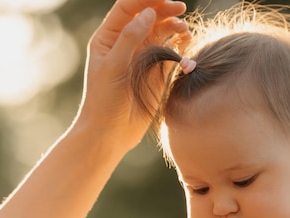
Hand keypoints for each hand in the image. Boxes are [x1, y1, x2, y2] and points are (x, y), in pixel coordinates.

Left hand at [76, 0, 189, 150]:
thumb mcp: (114, 66)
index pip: (127, 7)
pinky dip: (179, 45)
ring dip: (173, 27)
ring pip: (161, 32)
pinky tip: (185, 43)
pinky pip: (170, 52)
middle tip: (181, 8)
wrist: (110, 133)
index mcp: (108, 38)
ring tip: (184, 31)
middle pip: (147, 16)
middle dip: (164, 9)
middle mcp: (125, 44)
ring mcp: (141, 57)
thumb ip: (130, 38)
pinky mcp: (155, 72)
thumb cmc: (104, 101)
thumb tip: (147, 13)